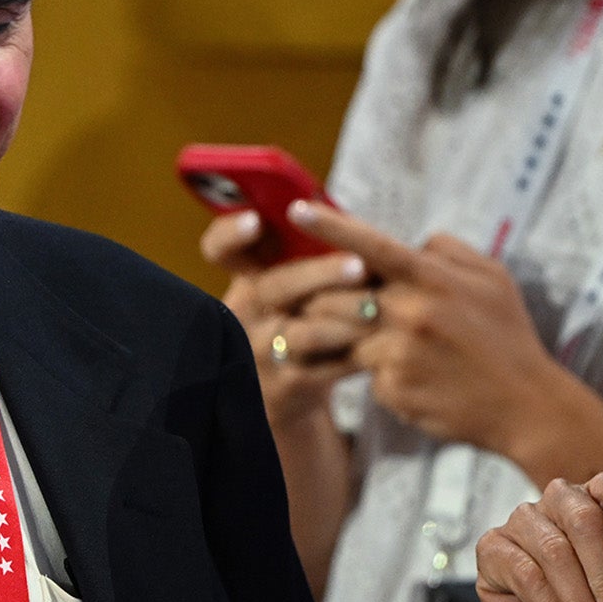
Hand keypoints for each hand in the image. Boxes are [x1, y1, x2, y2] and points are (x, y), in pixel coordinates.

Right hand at [200, 210, 373, 426]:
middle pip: (274, 287)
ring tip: (374, 308)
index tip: (255, 220)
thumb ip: (305, 251)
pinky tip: (382, 343)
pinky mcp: (287, 387)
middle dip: (319, 274)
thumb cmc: (298, 319)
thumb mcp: (287, 287)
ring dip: (341, 318)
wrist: (285, 391)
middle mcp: (246, 314)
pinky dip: (355, 354)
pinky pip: (323, 370)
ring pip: (300, 334)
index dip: (231, 234)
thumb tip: (344, 209)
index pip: (220, 250)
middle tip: (358, 266)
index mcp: (246, 279)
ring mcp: (262, 352)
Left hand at [288, 204, 561, 461]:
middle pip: (338, 296)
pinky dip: (382, 373)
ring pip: (345, 336)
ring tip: (399, 345)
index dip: (329, 225)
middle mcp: (411, 312)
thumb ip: (447, 251)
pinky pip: (366, 373)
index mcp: (433, 278)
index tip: (295, 209)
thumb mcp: (492, 278)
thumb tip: (411, 241)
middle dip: (330, 300)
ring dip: (354, 337)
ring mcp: (398, 352)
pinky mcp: (392, 389)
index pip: (370, 244)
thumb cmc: (507, 336)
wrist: (526, 406)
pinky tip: (419, 379)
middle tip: (348, 309)